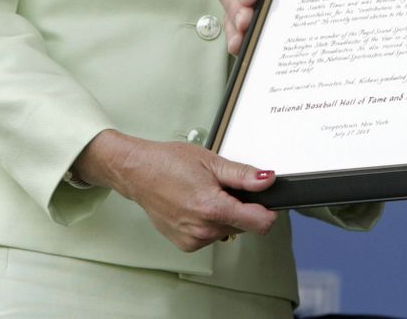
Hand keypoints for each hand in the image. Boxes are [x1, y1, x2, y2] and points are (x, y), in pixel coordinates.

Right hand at [72, 130, 276, 251]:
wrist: (139, 173)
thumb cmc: (169, 163)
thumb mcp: (212, 162)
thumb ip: (243, 175)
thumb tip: (267, 180)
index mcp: (212, 208)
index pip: (258, 223)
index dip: (268, 211)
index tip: (266, 201)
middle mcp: (202, 230)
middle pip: (244, 225)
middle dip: (242, 207)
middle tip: (224, 186)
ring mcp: (193, 240)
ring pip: (228, 231)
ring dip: (226, 215)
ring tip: (207, 193)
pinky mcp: (186, 245)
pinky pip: (212, 235)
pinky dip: (211, 222)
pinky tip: (197, 205)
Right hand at [217, 0, 269, 54]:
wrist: (317, 10)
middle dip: (237, 7)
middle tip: (246, 21)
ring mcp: (245, 5)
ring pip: (230, 12)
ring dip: (233, 27)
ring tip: (241, 40)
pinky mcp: (244, 26)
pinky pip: (233, 31)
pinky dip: (236, 40)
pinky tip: (240, 47)